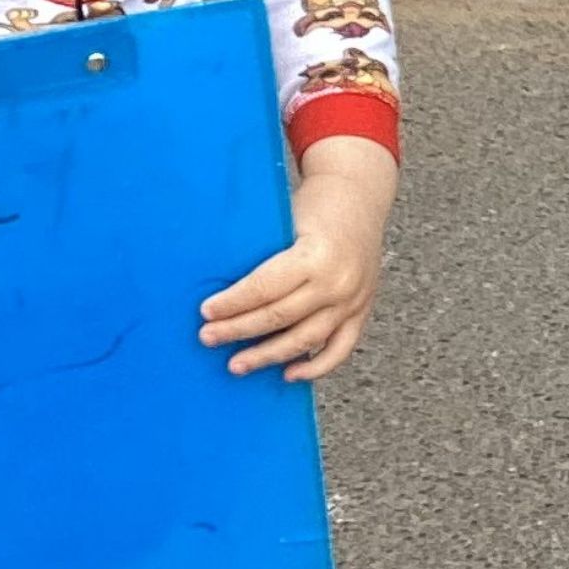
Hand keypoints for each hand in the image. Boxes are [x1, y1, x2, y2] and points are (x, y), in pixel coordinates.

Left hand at [199, 134, 397, 382]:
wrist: (360, 194)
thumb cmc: (314, 204)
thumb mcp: (286, 219)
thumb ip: (262, 253)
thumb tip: (218, 281)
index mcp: (316, 255)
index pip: (265, 288)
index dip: (233, 303)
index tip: (206, 312)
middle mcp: (337, 282)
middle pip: (280, 317)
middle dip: (239, 330)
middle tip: (208, 338)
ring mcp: (353, 300)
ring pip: (306, 339)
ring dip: (269, 355)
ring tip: (237, 365)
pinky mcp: (362, 310)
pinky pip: (340, 349)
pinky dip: (316, 367)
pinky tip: (288, 374)